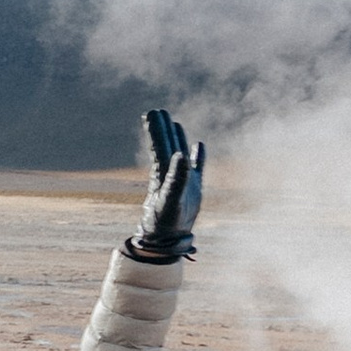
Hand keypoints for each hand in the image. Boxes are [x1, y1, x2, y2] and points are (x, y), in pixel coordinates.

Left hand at [129, 109, 205, 261]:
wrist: (169, 239)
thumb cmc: (166, 221)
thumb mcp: (171, 199)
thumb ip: (175, 177)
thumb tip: (180, 154)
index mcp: (162, 173)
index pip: (159, 146)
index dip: (155, 130)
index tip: (151, 113)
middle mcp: (170, 173)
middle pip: (166, 145)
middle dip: (163, 129)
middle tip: (158, 111)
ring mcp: (182, 179)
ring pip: (179, 152)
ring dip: (177, 137)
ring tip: (173, 122)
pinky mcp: (193, 187)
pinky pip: (197, 167)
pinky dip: (198, 155)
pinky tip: (199, 145)